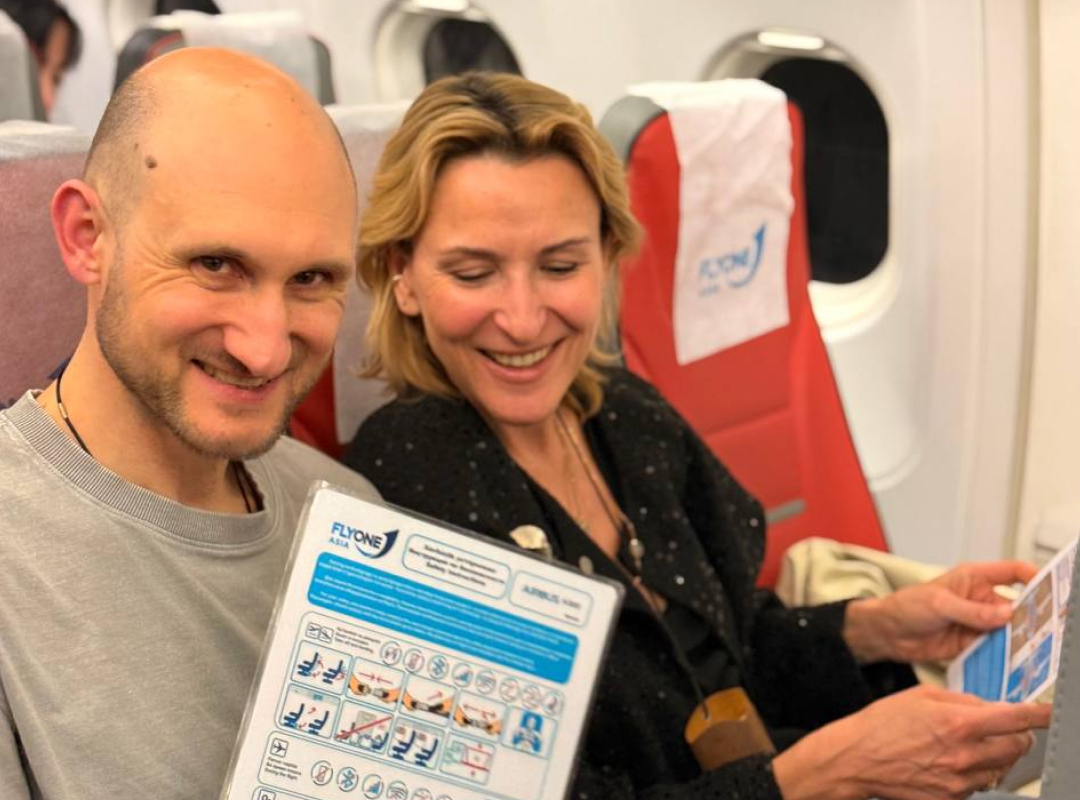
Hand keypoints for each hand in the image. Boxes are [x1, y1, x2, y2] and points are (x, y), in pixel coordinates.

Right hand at [773, 685, 1050, 799]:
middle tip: (1003, 728)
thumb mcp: (920, 696)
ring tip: (969, 744)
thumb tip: (988, 706)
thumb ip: (960, 699)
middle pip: (1017, 747)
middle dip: (1017, 735)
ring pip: (1001, 768)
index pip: (1017, 720)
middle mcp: (965, 755)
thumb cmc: (881, 724)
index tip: (1048, 712)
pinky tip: (952, 761)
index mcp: (958, 723)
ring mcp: (959, 782)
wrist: (856, 759)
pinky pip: (978, 785)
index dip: (1039, 714)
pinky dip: (975, 772)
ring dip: (995, 755)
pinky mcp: (951, 799)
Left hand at [843, 560, 1035, 663]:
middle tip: (1043, 628)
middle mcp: (982, 600)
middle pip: (1019, 605)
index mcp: (975, 578)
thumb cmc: (906, 606)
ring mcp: (980, 623)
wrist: (888, 633)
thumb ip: (971, 611)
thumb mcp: (939, 604)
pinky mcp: (975, 644)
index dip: (1033, 576)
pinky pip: (997, 649)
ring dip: (1020, 638)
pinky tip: (1015, 663)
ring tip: (1033, 648)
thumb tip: (1005, 614)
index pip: (1012, 572)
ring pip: (1011, 630)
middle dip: (1032, 615)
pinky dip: (1006, 656)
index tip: (1049, 588)